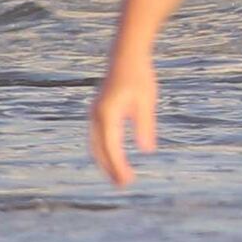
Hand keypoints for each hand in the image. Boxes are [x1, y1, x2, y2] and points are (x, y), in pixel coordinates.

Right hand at [90, 52, 157, 186]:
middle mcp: (96, 115)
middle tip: (123, 185)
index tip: (127, 180)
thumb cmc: (139, 76)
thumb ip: (145, 125)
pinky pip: (97, 137)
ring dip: (105, 161)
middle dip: (110, 168)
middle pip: (99, 149)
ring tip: (118, 177)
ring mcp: (94, 113)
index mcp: (108, 113)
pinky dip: (103, 150)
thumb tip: (147, 150)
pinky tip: (113, 159)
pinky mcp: (97, 111)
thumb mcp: (146, 101)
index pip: (112, 147)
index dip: (118, 166)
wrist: (125, 56)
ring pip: (95, 144)